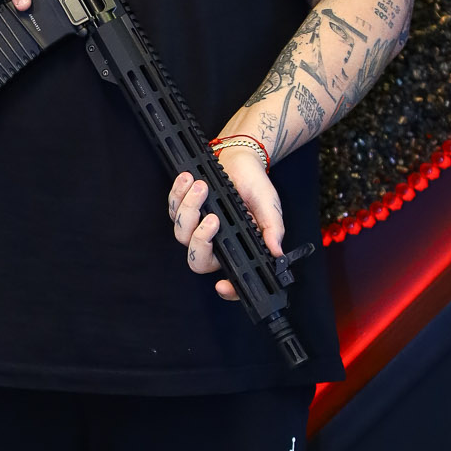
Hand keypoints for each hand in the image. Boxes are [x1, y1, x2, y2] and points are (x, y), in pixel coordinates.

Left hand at [168, 151, 284, 301]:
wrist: (242, 161)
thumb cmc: (255, 188)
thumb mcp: (269, 208)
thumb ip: (272, 230)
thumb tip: (277, 253)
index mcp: (235, 248)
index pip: (231, 278)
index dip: (227, 290)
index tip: (222, 285)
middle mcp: (214, 243)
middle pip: (197, 259)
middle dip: (201, 239)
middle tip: (213, 217)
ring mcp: (195, 227)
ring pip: (181, 233)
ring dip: (189, 208)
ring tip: (202, 187)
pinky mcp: (183, 208)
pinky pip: (172, 208)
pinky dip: (178, 193)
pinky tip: (188, 179)